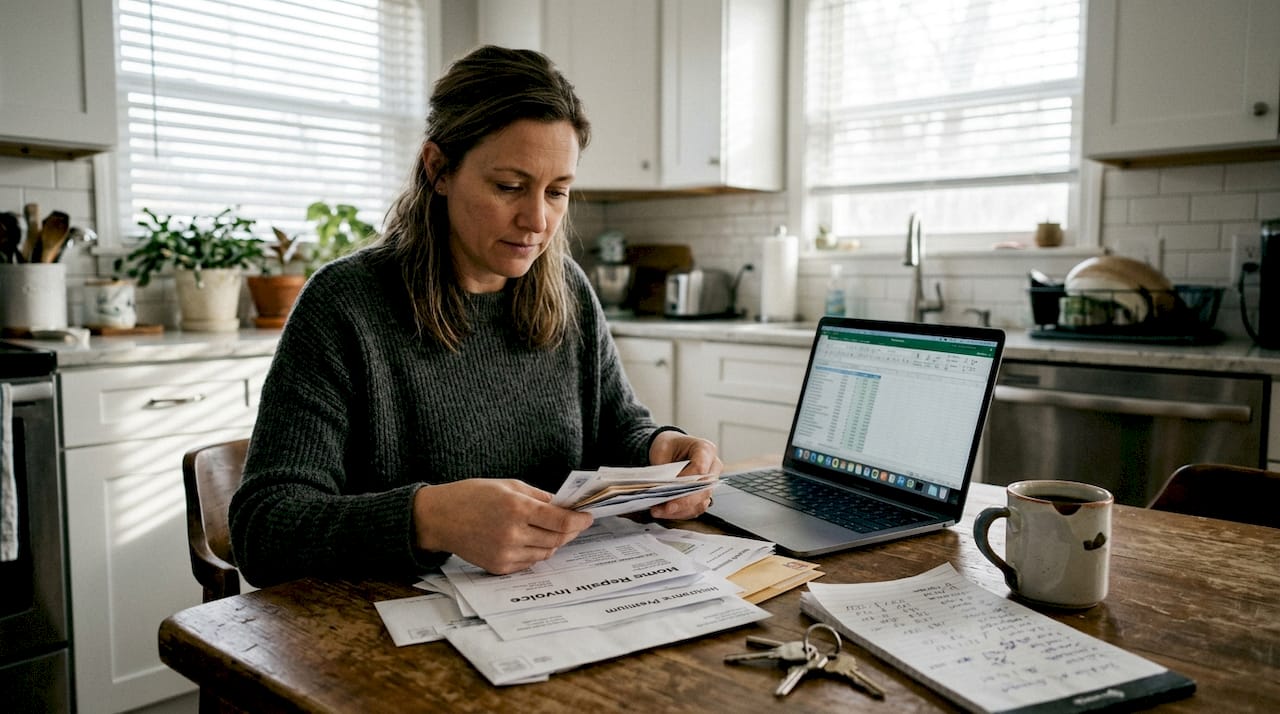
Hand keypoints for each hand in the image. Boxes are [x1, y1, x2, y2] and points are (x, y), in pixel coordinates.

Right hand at [412, 479, 592, 573]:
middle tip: (576, 523)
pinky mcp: (499, 567)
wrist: (440, 518)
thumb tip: (564, 506)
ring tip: (551, 529)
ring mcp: (506, 553)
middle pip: (557, 538)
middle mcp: (512, 534)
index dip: (580, 520)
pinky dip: (536, 551)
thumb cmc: (473, 496)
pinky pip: (530, 562)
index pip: (561, 521)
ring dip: (554, 541)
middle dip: (570, 530)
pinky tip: (531, 539)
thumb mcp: (508, 486)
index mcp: (516, 509)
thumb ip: (538, 497)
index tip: (588, 516)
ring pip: (546, 552)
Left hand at [648, 431, 721, 519]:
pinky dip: (679, 513)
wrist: (670, 449)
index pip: (701, 468)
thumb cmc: (669, 446)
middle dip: (684, 501)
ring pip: (701, 502)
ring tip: (660, 511)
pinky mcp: (703, 496)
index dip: (687, 481)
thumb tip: (660, 488)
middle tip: (667, 507)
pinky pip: (694, 509)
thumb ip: (665, 468)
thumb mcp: (663, 448)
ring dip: (680, 510)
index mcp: (705, 449)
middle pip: (704, 489)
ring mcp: (709, 483)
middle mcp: (712, 467)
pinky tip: (664, 512)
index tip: (672, 489)